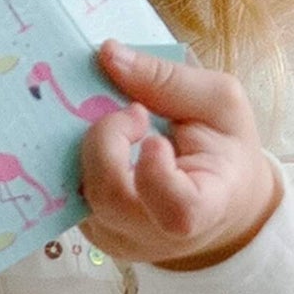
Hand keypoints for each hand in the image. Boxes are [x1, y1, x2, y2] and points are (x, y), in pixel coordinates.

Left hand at [78, 40, 281, 270]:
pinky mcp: (95, 232)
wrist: (222, 199)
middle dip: (108, 139)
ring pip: (81, 194)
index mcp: (207, 207)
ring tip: (125, 129)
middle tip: (135, 113)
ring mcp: (121, 239)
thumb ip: (166, 78)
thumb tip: (108, 54)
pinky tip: (107, 144)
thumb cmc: (224, 147)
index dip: (155, 176)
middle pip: (109, 197)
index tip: (153, 137)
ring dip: (93, 147)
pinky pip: (69, 195)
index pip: (176, 212)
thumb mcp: (217, 100)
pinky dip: (81, 158)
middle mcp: (158, 236)